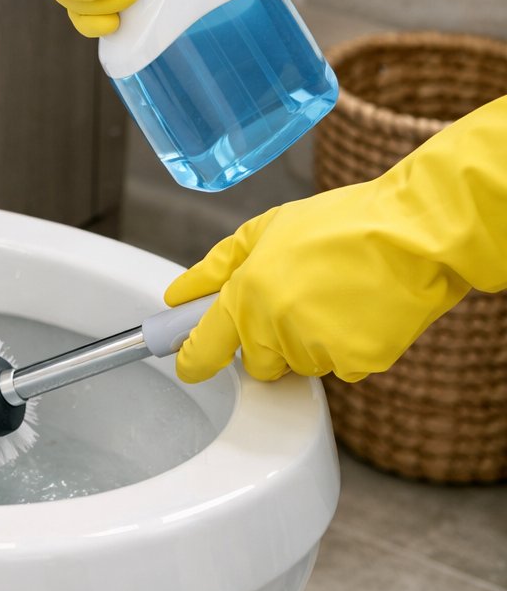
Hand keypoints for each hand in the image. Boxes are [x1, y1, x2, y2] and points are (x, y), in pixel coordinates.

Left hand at [163, 96, 506, 382]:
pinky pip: (340, 366)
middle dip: (267, 341)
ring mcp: (318, 350)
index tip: (188, 363)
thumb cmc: (340, 224)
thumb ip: (215, 267)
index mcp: (248, 294)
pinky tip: (361, 309)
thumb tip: (177, 294)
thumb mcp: (265, 230)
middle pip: (258, 363)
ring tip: (336, 294)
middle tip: (294, 298)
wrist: (412, 234)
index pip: (206, 346)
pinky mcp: (357, 364)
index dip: (194, 358)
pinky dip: (347, 346)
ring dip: (309, 340)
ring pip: (300, 364)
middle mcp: (276, 328)